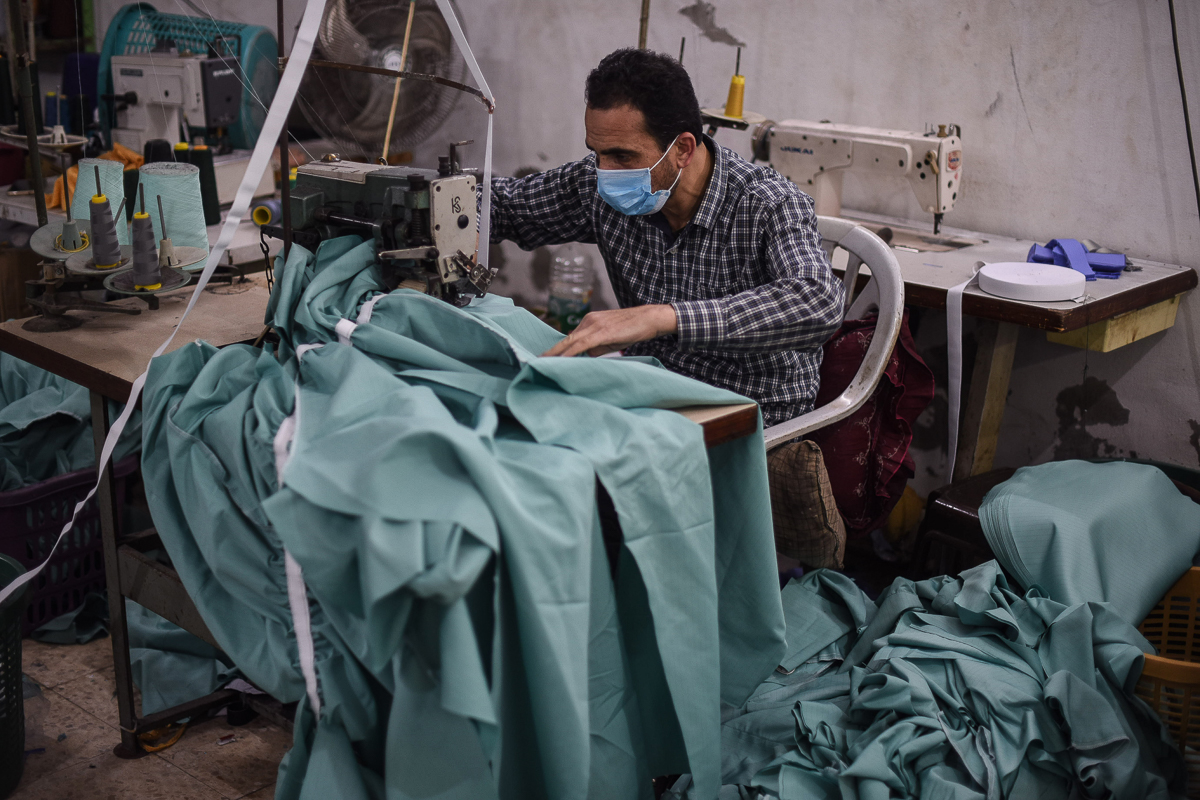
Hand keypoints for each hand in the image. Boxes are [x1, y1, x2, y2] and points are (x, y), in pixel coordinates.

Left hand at [542, 305, 677, 356]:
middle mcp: (588, 321)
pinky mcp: (601, 332)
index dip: (557, 350)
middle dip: (550, 353)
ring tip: (542, 365)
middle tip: (535, 363)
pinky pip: (581, 345)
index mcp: (589, 321)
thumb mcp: (611, 340)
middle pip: (565, 340)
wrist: (650, 318)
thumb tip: (585, 358)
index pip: (569, 338)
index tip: (545, 360)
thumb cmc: (633, 329)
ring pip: (570, 342)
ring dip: (556, 355)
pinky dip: (569, 353)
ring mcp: (594, 325)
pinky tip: (561, 361)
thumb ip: (596, 348)